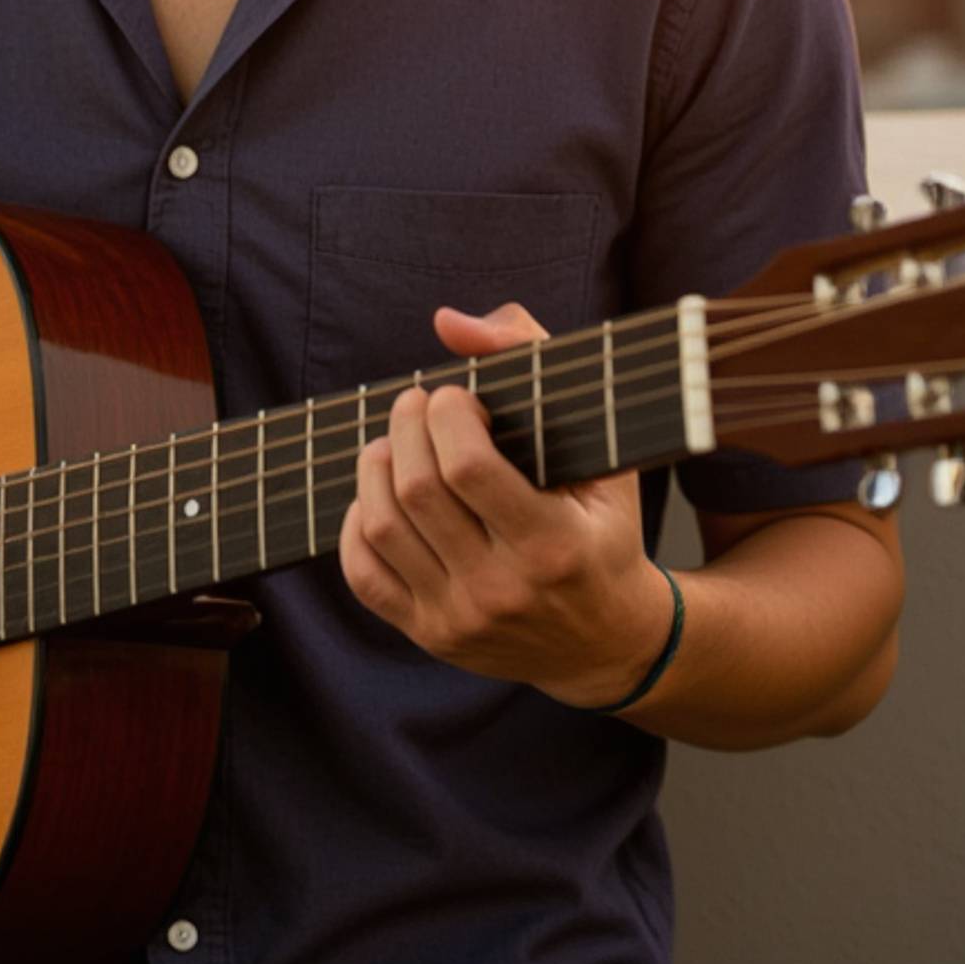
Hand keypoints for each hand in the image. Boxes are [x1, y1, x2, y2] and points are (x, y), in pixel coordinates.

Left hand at [337, 300, 674, 707]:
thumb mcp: (602, 450)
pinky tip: (381, 494)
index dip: (446, 415)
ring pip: (381, 527)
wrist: (608, 642)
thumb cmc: (603, 530)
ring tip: (395, 443)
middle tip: (418, 404)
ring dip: (376, 465)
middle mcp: (503, 590)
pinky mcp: (429, 636)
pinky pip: (362, 575)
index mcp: (553, 546)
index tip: (454, 396)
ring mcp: (460, 619)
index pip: (469, 468)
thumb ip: (534, 361)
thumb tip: (447, 322)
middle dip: (406, 426)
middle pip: (417, 490)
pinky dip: (356, 522)